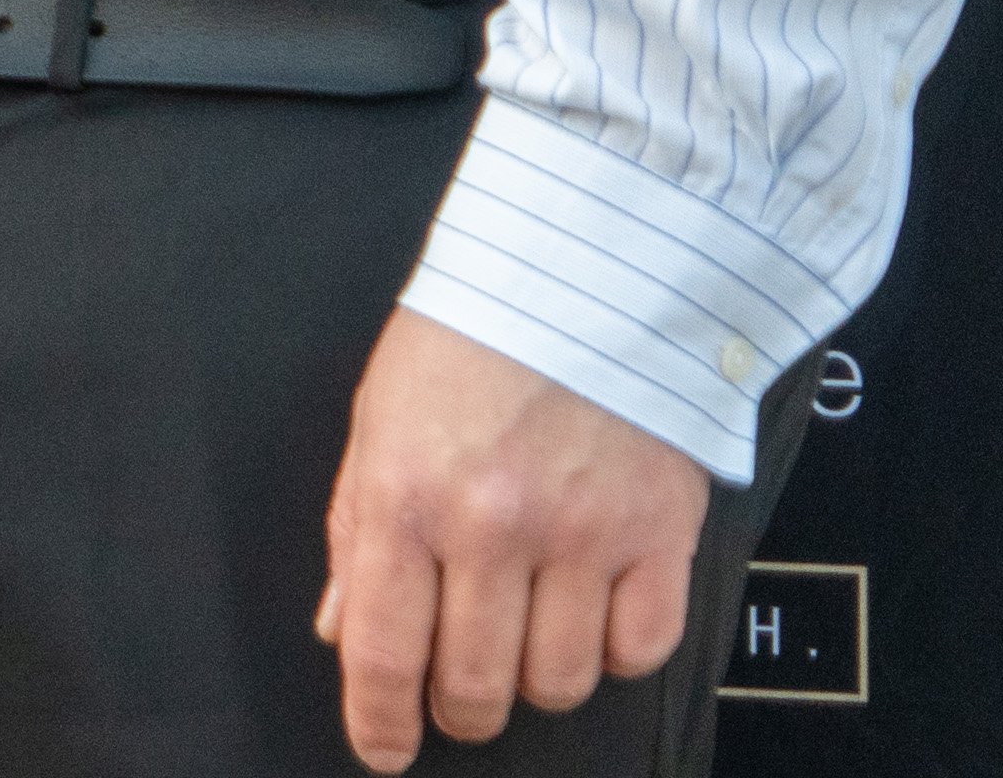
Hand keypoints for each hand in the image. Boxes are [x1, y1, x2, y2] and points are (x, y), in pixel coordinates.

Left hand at [317, 308, 713, 767]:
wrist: (583, 272)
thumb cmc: (468, 339)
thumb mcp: (378, 422)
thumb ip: (357, 530)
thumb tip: (342, 627)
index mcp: (404, 497)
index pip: (382, 650)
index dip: (379, 721)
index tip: (382, 750)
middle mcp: (490, 527)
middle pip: (475, 685)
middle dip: (459, 709)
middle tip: (457, 694)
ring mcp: (581, 535)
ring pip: (559, 681)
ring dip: (536, 679)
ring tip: (525, 636)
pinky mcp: (659, 533)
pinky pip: (640, 647)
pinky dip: (615, 649)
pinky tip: (593, 609)